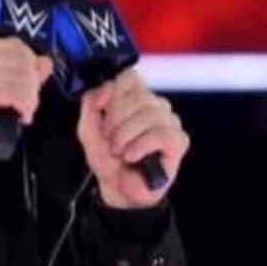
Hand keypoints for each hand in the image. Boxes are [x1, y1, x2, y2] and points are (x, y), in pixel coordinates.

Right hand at [0, 38, 52, 162]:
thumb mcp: (9, 90)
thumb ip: (28, 73)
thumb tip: (45, 61)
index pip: (16, 46)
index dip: (29, 65)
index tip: (27, 85)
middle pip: (23, 60)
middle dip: (31, 86)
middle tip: (23, 103)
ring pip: (23, 78)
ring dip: (29, 100)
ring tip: (20, 111)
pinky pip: (17, 94)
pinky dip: (23, 108)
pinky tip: (18, 116)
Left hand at [76, 68, 189, 208]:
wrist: (117, 189)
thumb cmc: (108, 157)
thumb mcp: (88, 128)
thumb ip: (91, 103)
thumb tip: (106, 87)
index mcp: (134, 96)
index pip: (129, 76)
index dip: (113, 92)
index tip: (102, 111)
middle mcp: (154, 104)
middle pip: (137, 96)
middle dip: (115, 121)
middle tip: (110, 141)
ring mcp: (169, 121)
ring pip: (148, 114)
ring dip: (125, 136)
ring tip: (119, 151)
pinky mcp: (178, 140)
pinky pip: (161, 134)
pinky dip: (141, 146)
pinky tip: (132, 156)